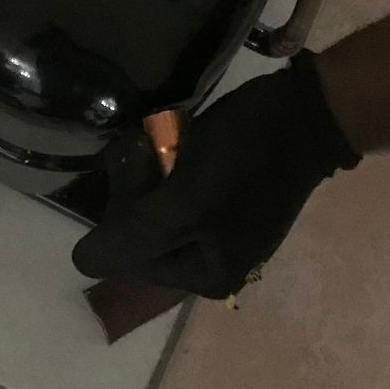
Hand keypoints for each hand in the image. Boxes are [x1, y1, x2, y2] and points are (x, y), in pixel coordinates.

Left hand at [72, 55, 360, 298]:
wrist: (307, 111)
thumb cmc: (245, 159)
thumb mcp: (186, 200)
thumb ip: (136, 236)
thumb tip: (82, 265)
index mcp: (205, 276)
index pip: (129, 251)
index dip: (126, 206)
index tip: (144, 166)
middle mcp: (213, 261)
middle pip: (143, 227)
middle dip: (142, 182)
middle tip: (158, 145)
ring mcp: (222, 226)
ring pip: (157, 199)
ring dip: (155, 163)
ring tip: (174, 134)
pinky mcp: (226, 192)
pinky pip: (179, 180)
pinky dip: (174, 155)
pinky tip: (187, 132)